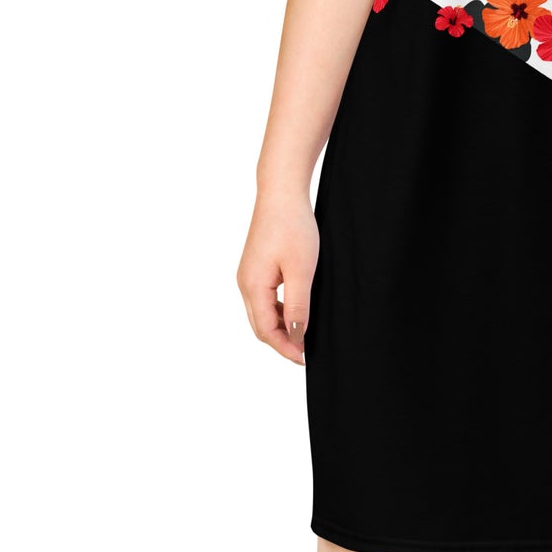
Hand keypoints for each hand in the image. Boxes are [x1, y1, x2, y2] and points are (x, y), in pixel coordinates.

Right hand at [237, 188, 318, 364]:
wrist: (281, 192)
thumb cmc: (292, 226)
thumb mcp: (302, 269)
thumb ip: (298, 304)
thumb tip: (297, 335)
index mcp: (253, 286)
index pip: (266, 331)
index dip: (286, 348)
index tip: (305, 358)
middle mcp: (245, 283)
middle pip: (260, 325)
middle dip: (282, 341)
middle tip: (305, 351)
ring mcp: (248, 274)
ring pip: (262, 312)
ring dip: (280, 326)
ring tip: (303, 333)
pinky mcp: (255, 266)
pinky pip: (264, 298)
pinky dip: (278, 309)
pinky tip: (295, 308)